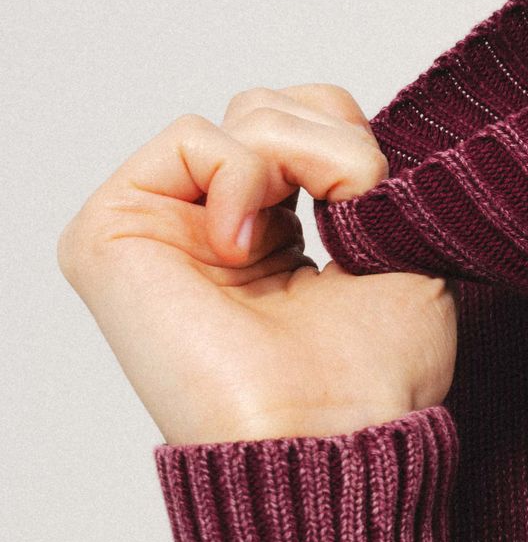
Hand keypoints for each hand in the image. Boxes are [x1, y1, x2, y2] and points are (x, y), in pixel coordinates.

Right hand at [57, 83, 456, 446]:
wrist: (329, 436)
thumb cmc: (372, 377)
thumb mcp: (401, 248)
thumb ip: (366, 169)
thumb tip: (330, 122)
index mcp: (273, 241)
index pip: (312, 123)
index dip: (356, 146)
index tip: (377, 211)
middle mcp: (212, 229)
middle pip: (277, 105)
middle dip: (332, 147)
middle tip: (345, 224)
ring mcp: (162, 228)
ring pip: (245, 114)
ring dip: (301, 162)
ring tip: (294, 245)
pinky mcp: (111, 231)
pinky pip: (191, 136)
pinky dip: (244, 176)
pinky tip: (244, 249)